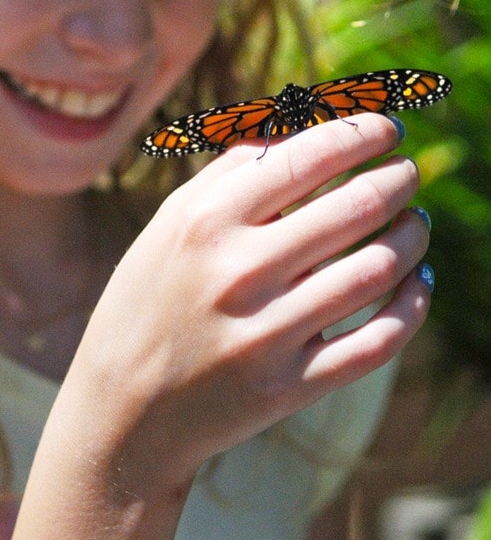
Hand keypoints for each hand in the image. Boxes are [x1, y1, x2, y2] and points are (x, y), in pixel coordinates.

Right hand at [72, 113, 429, 495]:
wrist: (123, 410)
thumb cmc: (150, 300)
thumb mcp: (170, 225)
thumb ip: (230, 173)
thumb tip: (303, 130)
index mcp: (205, 221)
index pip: (307, 157)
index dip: (362, 133)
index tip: (387, 129)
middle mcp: (237, 273)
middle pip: (355, 207)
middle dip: (397, 180)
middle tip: (407, 173)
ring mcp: (265, 335)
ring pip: (376, 271)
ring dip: (413, 238)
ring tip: (416, 223)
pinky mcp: (287, 388)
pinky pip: (377, 342)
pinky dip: (411, 308)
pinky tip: (416, 284)